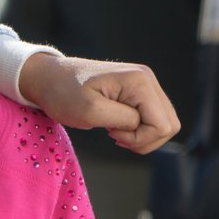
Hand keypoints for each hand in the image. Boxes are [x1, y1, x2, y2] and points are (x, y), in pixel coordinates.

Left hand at [19, 52, 180, 153]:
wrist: (48, 78)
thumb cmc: (63, 94)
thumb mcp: (90, 111)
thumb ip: (124, 120)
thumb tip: (144, 125)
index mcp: (140, 82)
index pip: (162, 125)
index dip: (139, 138)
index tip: (111, 133)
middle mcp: (148, 79)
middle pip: (170, 125)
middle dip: (144, 140)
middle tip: (114, 136)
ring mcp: (145, 84)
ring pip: (164, 123)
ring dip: (142, 136)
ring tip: (114, 131)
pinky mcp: (138, 92)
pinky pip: (152, 118)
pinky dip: (138, 130)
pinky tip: (116, 126)